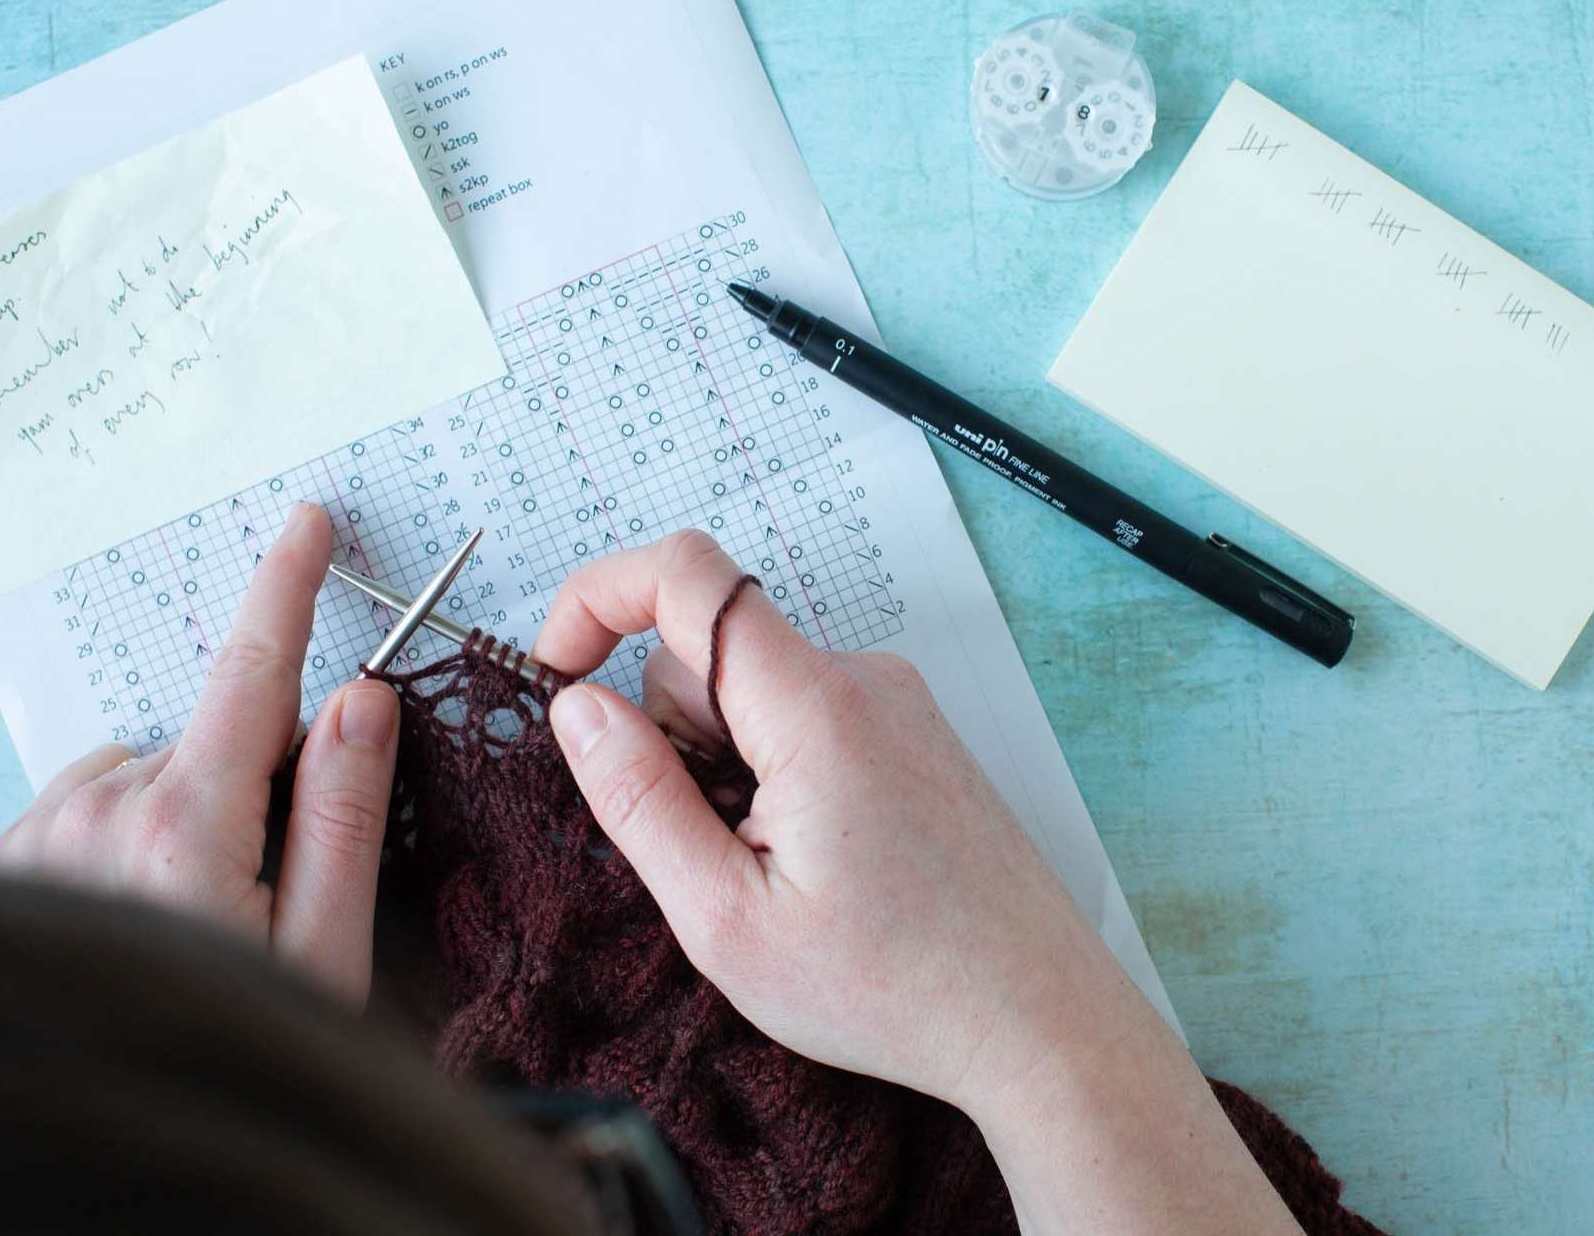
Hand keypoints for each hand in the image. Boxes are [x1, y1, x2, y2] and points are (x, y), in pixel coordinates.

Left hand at [0, 504, 399, 1004]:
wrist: (86, 1128)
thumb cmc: (230, 1045)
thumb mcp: (324, 949)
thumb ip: (344, 815)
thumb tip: (362, 699)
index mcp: (189, 824)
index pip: (254, 676)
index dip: (286, 591)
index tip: (306, 522)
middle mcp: (100, 806)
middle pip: (218, 739)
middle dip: (263, 778)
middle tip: (281, 884)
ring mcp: (43, 827)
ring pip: (156, 771)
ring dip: (193, 809)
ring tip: (205, 910)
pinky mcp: (14, 849)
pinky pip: (99, 800)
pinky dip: (135, 828)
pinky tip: (147, 901)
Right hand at [535, 531, 1301, 1234]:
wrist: (1038, 1019)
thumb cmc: (893, 989)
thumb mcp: (727, 920)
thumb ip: (639, 800)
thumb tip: (574, 707)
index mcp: (813, 707)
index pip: (684, 573)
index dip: (596, 597)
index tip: (555, 672)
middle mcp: (862, 679)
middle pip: (709, 650)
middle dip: (668, 735)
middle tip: (706, 854)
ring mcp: (896, 703)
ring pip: (753, 691)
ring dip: (724, 765)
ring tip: (772, 874)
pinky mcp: (913, 734)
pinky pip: (804, 717)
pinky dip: (773, 774)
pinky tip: (813, 865)